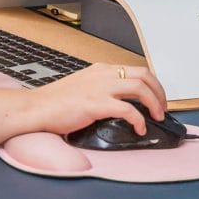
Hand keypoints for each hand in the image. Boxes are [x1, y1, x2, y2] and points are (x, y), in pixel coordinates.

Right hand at [27, 62, 167, 135]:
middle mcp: (103, 74)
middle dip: (159, 92)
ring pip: (140, 87)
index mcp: (100, 70)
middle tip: (161, 109)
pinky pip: (127, 109)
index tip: (155, 98)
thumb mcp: (82, 87)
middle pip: (144, 74)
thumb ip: (100, 89)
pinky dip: (139, 119)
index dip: (151, 84)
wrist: (36, 108)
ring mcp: (100, 87)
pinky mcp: (96, 103)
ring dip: (154, 103)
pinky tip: (138, 129)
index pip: (136, 69)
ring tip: (156, 118)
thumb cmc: (55, 102)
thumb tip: (120, 102)